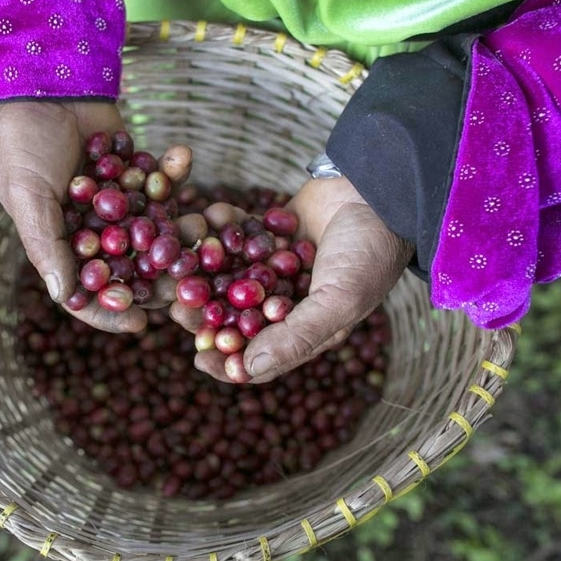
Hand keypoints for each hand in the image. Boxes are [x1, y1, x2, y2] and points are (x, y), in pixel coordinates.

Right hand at [0, 101, 192, 332]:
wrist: (41, 81)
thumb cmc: (24, 142)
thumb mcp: (27, 195)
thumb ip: (47, 246)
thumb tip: (63, 297)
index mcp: (64, 245)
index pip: (89, 291)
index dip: (112, 311)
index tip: (141, 323)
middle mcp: (95, 231)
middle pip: (133, 268)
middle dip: (161, 276)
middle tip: (191, 282)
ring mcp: (121, 204)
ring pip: (157, 230)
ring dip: (181, 228)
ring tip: (201, 222)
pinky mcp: (140, 174)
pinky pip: (163, 182)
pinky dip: (175, 171)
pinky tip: (183, 155)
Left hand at [175, 177, 412, 382]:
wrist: (383, 190)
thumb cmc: (369, 252)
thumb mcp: (339, 301)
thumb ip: (295, 337)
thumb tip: (246, 370)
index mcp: (306, 328)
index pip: (260, 357)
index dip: (228, 362)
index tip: (198, 358)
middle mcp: (287, 302)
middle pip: (235, 318)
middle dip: (205, 315)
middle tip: (177, 308)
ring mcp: (276, 267)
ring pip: (229, 278)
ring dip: (204, 272)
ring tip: (179, 265)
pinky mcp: (269, 233)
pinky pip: (237, 236)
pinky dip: (222, 228)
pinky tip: (206, 218)